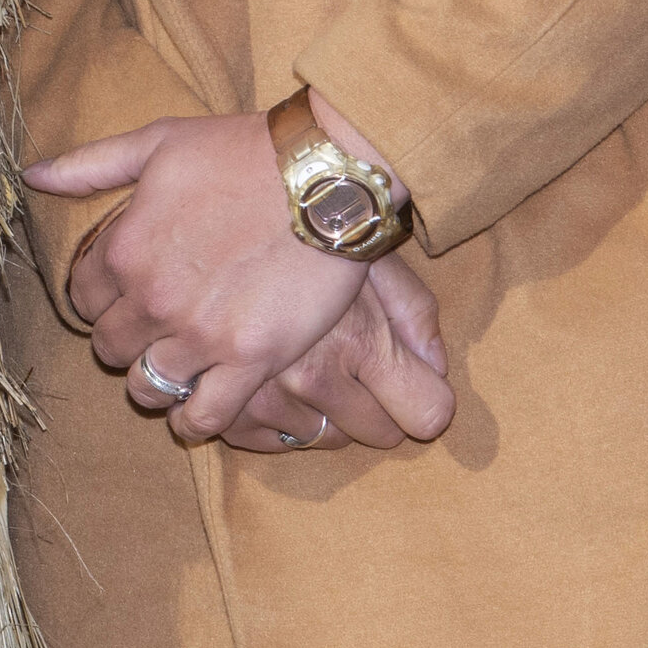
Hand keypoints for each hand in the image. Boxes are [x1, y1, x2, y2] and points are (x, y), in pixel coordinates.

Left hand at [27, 106, 447, 446]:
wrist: (322, 178)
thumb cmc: (240, 152)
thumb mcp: (156, 143)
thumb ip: (90, 166)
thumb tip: (33, 176)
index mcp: (122, 250)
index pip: (82, 299)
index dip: (99, 300)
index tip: (119, 298)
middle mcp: (151, 299)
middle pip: (111, 347)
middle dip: (123, 341)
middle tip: (150, 333)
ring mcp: (199, 335)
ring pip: (148, 387)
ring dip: (153, 384)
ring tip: (171, 372)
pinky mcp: (250, 359)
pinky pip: (205, 414)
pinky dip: (194, 420)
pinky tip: (197, 412)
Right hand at [202, 256, 453, 454]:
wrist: (212, 206)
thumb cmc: (305, 231)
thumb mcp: (372, 258)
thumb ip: (414, 314)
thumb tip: (435, 368)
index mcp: (360, 341)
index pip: (427, 414)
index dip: (422, 398)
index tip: (404, 384)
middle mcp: (313, 376)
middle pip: (377, 434)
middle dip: (369, 405)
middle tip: (346, 367)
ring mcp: (262, 393)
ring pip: (315, 437)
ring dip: (312, 411)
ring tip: (296, 366)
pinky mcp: (216, 404)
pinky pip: (266, 441)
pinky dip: (263, 418)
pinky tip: (258, 381)